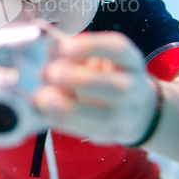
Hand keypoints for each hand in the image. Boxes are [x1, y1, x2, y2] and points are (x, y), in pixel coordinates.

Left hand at [34, 31, 157, 145]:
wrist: (135, 108)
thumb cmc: (105, 73)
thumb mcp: (96, 57)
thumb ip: (74, 51)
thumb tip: (48, 44)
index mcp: (130, 61)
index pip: (118, 49)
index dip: (92, 47)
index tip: (65, 46)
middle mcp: (135, 88)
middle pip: (117, 87)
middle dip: (81, 80)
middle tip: (50, 73)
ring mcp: (126, 116)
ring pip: (105, 118)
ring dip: (70, 109)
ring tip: (44, 98)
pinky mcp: (110, 134)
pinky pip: (90, 132)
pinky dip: (64, 122)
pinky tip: (45, 112)